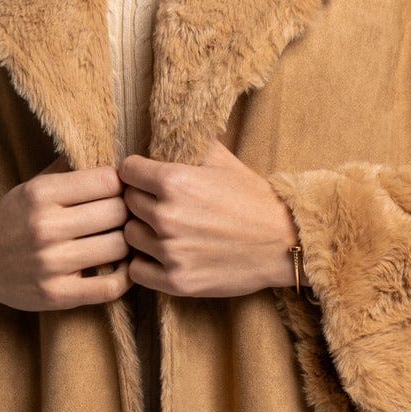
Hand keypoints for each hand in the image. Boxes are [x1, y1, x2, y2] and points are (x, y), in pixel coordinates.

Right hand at [0, 162, 130, 311]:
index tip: (119, 192)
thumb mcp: (32, 187)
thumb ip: (69, 172)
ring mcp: (51, 263)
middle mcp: (45, 227)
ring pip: (119, 247)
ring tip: (120, 240)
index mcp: (41, 194)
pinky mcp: (57, 295)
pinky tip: (120, 268)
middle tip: (124, 218)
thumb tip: (115, 157)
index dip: (122, 185)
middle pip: (118, 212)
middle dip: (127, 213)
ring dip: (126, 244)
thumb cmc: (12, 220)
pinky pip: (110, 287)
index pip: (108, 181)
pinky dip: (125, 276)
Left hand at [118, 143, 298, 298]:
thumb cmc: (253, 199)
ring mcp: (171, 251)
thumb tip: (162, 130)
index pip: (127, 171)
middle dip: (141, 202)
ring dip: (143, 233)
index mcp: (174, 181)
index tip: (147, 180)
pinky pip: (137, 270)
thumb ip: (187, 144)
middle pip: (126, 204)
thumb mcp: (222, 160)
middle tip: (162, 206)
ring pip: (129, 236)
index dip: (137, 173)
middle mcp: (167, 216)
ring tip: (165, 231)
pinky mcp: (176, 281)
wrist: (284, 243)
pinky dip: (146, 263)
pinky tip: (163, 256)